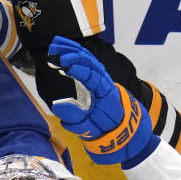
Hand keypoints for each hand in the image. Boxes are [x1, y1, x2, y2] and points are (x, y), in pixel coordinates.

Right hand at [48, 36, 153, 164]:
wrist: (125, 134)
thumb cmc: (107, 134)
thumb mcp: (91, 132)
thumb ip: (76, 119)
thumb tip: (58, 104)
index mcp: (108, 96)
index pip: (95, 78)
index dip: (81, 70)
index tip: (65, 65)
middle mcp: (107, 83)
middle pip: (93, 64)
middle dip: (75, 55)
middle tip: (55, 53)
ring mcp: (103, 79)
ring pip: (90, 59)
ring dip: (73, 50)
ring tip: (54, 45)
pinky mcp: (97, 79)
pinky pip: (87, 62)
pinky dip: (75, 53)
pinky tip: (61, 48)